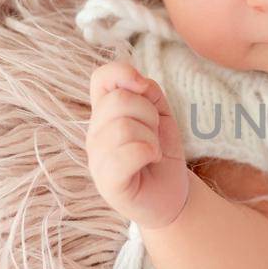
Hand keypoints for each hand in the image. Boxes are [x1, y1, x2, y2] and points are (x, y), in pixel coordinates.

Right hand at [85, 59, 191, 228]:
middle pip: (118, 100)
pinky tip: (150, 160)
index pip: (101, 78)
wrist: (172, 195)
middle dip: (149, 113)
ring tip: (152, 150)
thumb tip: (138, 81)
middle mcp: (95, 133)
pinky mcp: (107, 182)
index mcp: (105, 113)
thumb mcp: (161, 115)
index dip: (122, 73)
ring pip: (124, 126)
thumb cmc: (161, 153)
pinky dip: (148, 152)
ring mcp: (97, 159)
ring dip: (151, 137)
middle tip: (154, 133)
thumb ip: (149, 92)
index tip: (143, 87)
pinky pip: (127, 153)